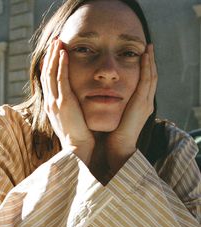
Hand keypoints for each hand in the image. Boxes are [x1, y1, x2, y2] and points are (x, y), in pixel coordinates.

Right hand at [41, 39, 94, 164]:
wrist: (77, 149)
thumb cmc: (77, 138)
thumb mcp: (70, 121)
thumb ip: (69, 110)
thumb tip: (74, 103)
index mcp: (51, 107)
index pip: (47, 81)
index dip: (49, 65)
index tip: (54, 53)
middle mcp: (50, 103)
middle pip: (46, 74)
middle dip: (50, 56)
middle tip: (55, 41)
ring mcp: (55, 102)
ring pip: (51, 73)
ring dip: (54, 56)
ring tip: (58, 41)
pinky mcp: (64, 103)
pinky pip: (61, 79)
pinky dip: (62, 65)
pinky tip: (64, 53)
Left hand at [106, 44, 157, 172]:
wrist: (119, 146)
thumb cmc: (115, 133)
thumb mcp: (118, 115)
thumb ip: (118, 105)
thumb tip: (108, 97)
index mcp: (141, 105)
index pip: (145, 83)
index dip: (145, 69)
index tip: (142, 56)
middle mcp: (147, 102)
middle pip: (152, 77)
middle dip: (151, 62)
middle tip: (148, 47)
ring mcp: (146, 102)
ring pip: (152, 76)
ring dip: (150, 60)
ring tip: (148, 47)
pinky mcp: (142, 102)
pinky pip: (146, 80)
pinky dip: (147, 67)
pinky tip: (144, 56)